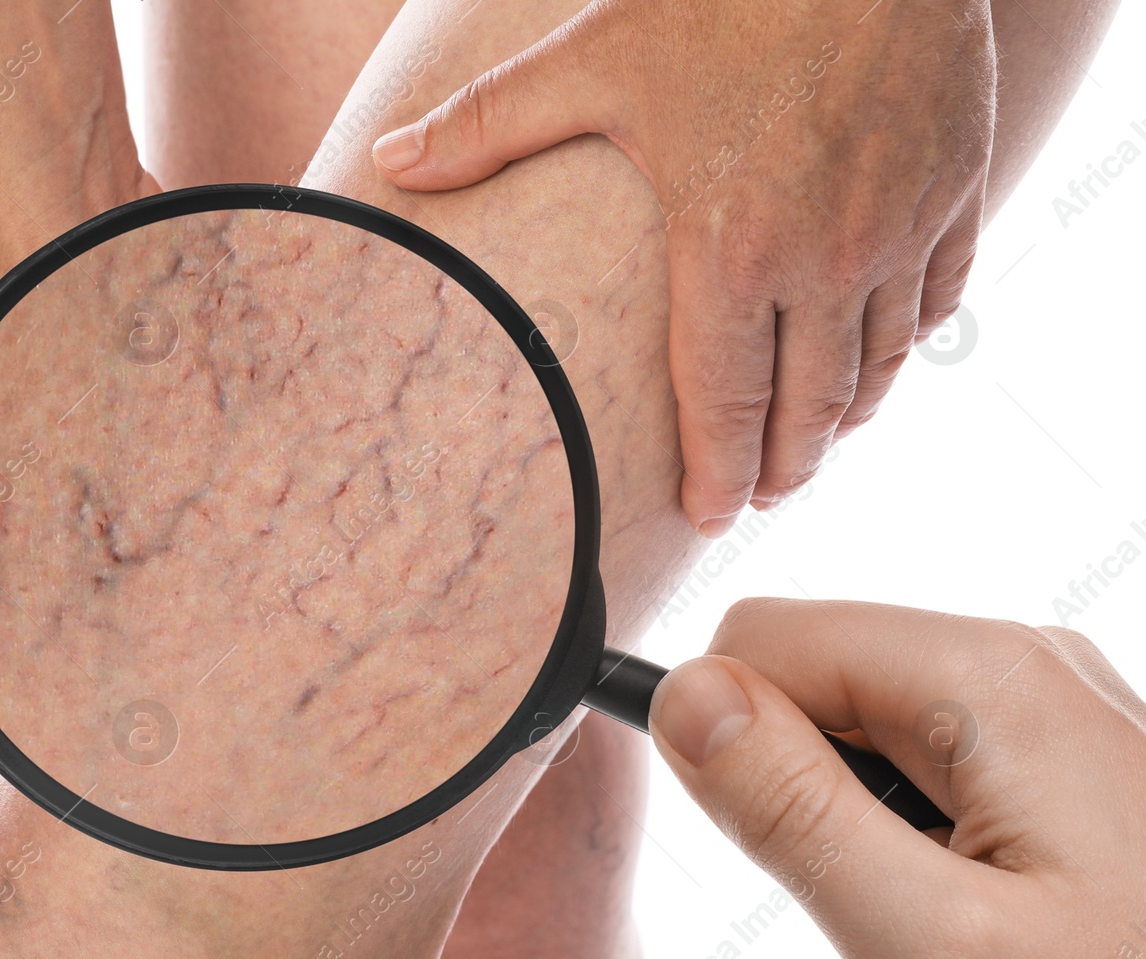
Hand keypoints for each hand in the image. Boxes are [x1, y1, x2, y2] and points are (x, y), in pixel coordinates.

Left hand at [372, 0, 994, 533]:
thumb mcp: (596, 58)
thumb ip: (490, 123)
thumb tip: (390, 162)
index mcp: (729, 253)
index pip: (726, 406)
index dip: (718, 476)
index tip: (711, 516)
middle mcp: (824, 261)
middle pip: (808, 408)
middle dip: (783, 470)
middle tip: (761, 500)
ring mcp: (898, 230)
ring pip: (878, 367)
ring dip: (844, 419)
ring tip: (814, 447)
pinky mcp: (952, 190)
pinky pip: (937, 301)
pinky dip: (905, 345)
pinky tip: (878, 361)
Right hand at [648, 600, 1145, 958]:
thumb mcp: (933, 945)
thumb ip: (792, 810)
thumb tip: (682, 697)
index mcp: (986, 676)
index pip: (762, 636)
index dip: (731, 739)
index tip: (781, 846)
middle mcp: (1022, 659)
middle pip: (815, 670)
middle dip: (802, 783)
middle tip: (881, 903)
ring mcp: (1052, 701)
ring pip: (865, 716)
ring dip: (859, 816)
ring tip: (939, 917)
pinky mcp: (1065, 746)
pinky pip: (928, 750)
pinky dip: (914, 824)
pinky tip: (978, 903)